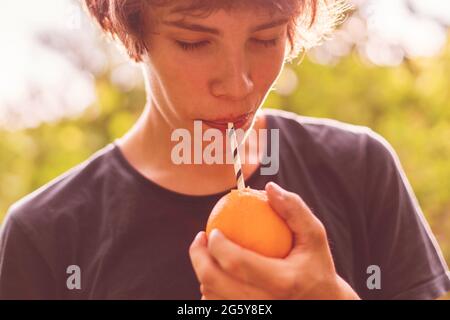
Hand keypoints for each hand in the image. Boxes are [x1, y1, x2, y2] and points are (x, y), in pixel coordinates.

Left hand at [189, 182, 359, 299]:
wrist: (323, 304)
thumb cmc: (316, 266)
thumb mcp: (314, 236)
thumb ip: (294, 209)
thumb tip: (269, 187)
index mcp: (282, 282)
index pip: (236, 262)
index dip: (217, 245)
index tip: (213, 230)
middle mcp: (265, 303)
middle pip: (214, 282)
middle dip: (198, 258)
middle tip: (201, 240)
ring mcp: (255, 314)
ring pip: (211, 298)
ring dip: (202, 273)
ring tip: (206, 254)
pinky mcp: (250, 319)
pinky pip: (216, 307)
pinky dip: (210, 289)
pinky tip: (215, 273)